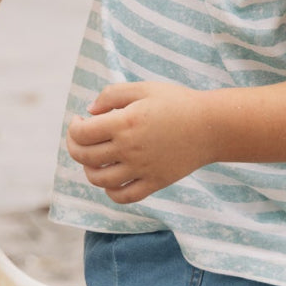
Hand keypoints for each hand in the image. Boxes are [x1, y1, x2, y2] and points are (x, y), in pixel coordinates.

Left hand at [66, 82, 210, 203]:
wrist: (211, 126)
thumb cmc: (177, 102)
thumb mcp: (144, 88)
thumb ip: (112, 95)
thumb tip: (88, 112)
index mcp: (124, 123)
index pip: (81, 134)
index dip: (73, 128)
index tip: (80, 121)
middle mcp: (129, 149)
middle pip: (85, 157)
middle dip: (75, 146)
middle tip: (80, 138)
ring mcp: (141, 169)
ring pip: (99, 180)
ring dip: (89, 169)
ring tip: (94, 158)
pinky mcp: (155, 183)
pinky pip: (123, 196)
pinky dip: (110, 192)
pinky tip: (111, 179)